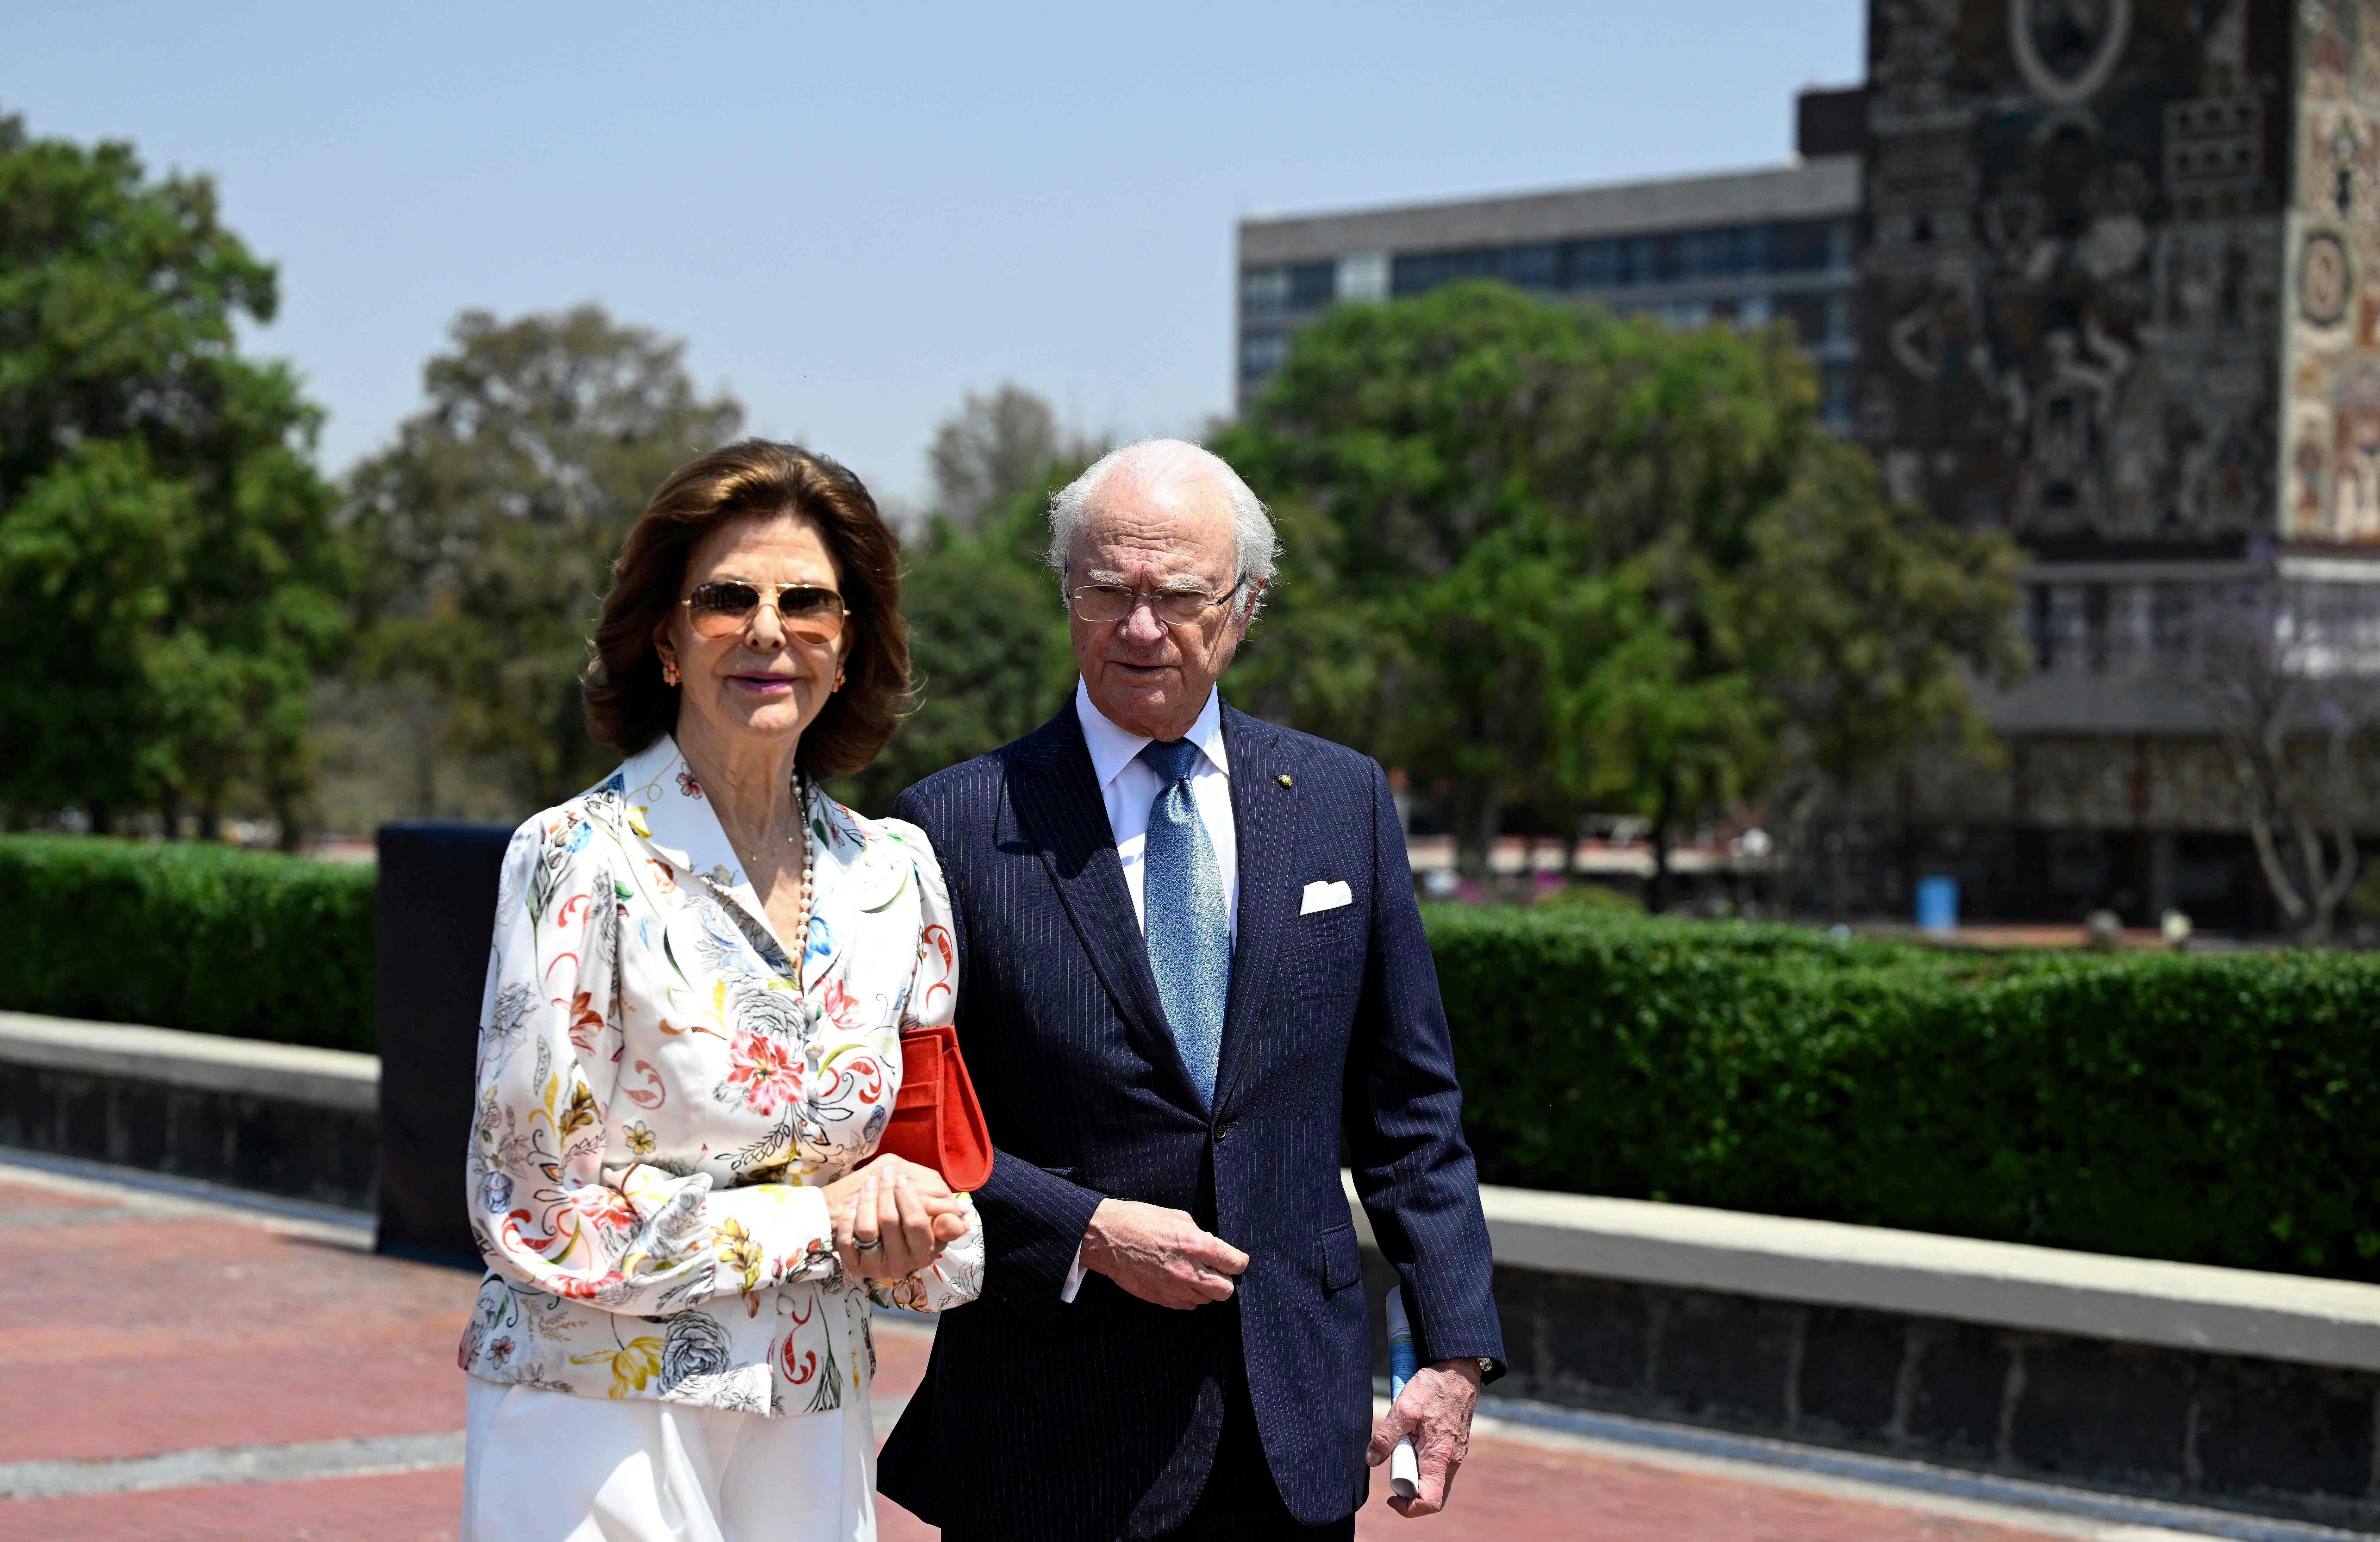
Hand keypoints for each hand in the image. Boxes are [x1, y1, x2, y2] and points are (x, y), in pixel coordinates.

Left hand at [822, 1155, 968, 1278]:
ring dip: (867, 1199)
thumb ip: (945, 1219)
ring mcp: (875, 1267)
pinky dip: (849, 1216)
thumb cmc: (907, 1229)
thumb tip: (963, 1212)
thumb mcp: (932, 1226)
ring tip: (869, 1183)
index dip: (909, 1198)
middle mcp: (900, 1264)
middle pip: (890, 1221)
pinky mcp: (854, 1267)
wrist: (873, 1243)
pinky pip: (846, 1239)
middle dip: (887, 1191)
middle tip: (886, 1174)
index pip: (918, 1223)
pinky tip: (854, 1203)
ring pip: (867, 1228)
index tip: (902, 1178)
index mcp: (923, 1253)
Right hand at [1079, 1198, 1247, 1308]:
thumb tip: (1213, 1248)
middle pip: (1225, 1290)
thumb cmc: (1141, 1221)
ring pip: (1206, 1300)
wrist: (1108, 1238)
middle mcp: (1188, 1271)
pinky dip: (1189, 1296)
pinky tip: (1179, 1281)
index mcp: (1196, 1245)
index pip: (1234, 1263)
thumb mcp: (1178, 1217)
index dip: (1238, 1261)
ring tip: (1193, 1273)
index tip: (1235, 1260)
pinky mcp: (1161, 1299)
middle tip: (1217, 1269)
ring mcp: (1174, 1288)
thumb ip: (1200, 1235)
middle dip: (1225, 1280)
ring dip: (1205, 1288)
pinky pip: (1187, 1306)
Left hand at [1366, 1357, 1480, 1517]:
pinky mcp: (1454, 1445)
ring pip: (1433, 1478)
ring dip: (1413, 1469)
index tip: (1391, 1497)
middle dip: (1408, 1486)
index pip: (1430, 1502)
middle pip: (1431, 1493)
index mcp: (1441, 1458)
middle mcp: (1452, 1461)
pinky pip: (1437, 1463)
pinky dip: (1421, 1458)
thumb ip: (1386, 1437)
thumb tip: (1371, 1460)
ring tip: (1402, 1444)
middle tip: (1393, 1461)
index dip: (1408, 1508)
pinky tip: (1413, 1436)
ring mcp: (1455, 1454)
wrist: (1458, 1370)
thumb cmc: (1434, 1388)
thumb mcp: (1404, 1409)